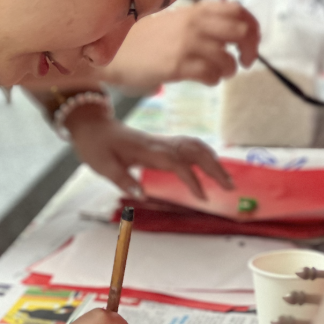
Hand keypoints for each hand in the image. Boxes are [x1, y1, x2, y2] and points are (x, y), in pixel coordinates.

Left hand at [65, 106, 232, 198]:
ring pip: (195, 146)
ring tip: (227, 179)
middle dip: (215, 167)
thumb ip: (123, 180)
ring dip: (213, 160)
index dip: (193, 179)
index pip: (178, 163)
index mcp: (148, 151)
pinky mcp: (162, 143)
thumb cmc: (97, 146)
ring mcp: (163, 142)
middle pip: (195, 151)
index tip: (203, 197)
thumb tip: (142, 195)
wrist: (93, 126)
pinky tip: (211, 164)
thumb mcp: (103, 166)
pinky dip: (204, 154)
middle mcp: (160, 144)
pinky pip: (189, 145)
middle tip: (230, 187)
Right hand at [102, 1, 260, 88]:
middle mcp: (195, 23)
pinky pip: (211, 75)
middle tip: (243, 62)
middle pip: (241, 31)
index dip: (253, 27)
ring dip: (228, 70)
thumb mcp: (177, 22)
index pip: (239, 10)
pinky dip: (213, 80)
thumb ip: (204, 24)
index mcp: (197, 10)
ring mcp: (186, 44)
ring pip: (228, 59)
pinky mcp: (177, 65)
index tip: (253, 42)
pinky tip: (204, 79)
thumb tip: (237, 32)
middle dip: (249, 50)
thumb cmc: (147, 40)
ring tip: (218, 73)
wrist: (113, 52)